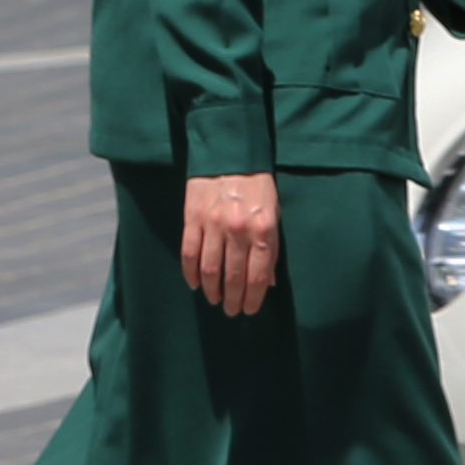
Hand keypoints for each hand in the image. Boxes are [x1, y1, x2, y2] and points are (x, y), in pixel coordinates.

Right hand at [180, 171, 279, 315]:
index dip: (253, 298)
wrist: (230, 154)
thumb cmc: (257, 186)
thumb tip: (267, 282)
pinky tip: (195, 283)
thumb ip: (272, 247)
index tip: (249, 310)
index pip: (258, 275)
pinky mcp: (192, 217)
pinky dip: (191, 273)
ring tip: (215, 300)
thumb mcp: (274, 214)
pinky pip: (189, 253)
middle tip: (232, 311)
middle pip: (234, 276)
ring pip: (210, 269)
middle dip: (233, 299)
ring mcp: (213, 223)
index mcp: (264, 229)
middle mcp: (238, 229)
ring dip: (212, 290)